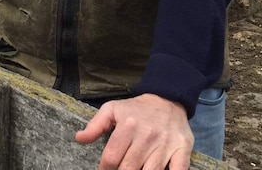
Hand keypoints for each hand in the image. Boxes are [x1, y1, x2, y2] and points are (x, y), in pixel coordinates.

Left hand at [75, 94, 193, 169]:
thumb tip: (79, 139)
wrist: (168, 99)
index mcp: (128, 126)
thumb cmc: (136, 109)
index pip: (111, 157)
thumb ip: (95, 125)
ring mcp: (165, 145)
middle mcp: (147, 136)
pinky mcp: (182, 150)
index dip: (104, 169)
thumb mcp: (112, 109)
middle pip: (128, 168)